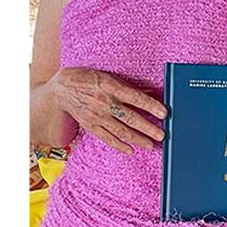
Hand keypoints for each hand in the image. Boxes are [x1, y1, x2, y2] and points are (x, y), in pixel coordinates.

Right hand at [51, 67, 167, 154]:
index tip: (164, 113)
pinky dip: (119, 145)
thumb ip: (128, 86)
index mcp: (111, 87)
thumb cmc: (87, 79)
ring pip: (121, 131)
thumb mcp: (108, 76)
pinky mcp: (91, 126)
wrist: (61, 90)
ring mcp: (97, 117)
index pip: (136, 98)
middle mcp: (105, 103)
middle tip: (162, 135)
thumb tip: (149, 92)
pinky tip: (131, 150)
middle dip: (148, 128)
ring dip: (138, 139)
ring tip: (151, 145)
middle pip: (130, 118)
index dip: (151, 106)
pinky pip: (107, 138)